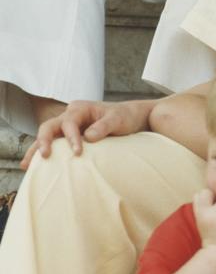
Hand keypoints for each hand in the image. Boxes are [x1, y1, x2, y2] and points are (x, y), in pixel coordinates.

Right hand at [21, 98, 154, 168]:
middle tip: (45, 156)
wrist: (131, 118)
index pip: (69, 122)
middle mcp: (70, 115)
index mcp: (80, 108)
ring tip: (26, 165)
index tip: (78, 152)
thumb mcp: (118, 119)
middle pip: (49, 126)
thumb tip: (88, 137)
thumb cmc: (125, 117)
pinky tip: (33, 165)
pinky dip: (43, 152)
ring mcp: (68, 126)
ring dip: (36, 149)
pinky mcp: (69, 136)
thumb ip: (104, 126)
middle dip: (44, 141)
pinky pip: (53, 144)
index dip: (71, 137)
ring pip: (46, 136)